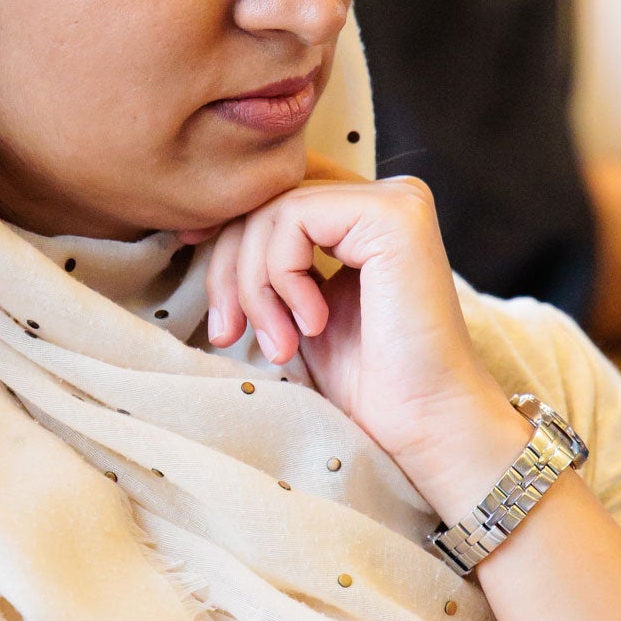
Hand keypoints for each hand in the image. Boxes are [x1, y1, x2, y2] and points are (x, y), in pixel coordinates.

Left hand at [195, 159, 526, 515]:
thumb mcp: (298, 310)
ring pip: (273, 209)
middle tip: (229, 332)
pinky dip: (281, 276)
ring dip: (254, 284)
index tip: (196, 270)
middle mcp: (387, 196)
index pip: (277, 195)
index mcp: (368, 216)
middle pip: (268, 198)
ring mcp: (394, 200)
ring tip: (277, 344)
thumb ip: (269, 264)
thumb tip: (196, 227)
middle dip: (230, 268)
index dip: (227, 228)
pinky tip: (310, 325)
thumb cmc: (367, 384)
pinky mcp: (392, 214)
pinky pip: (293, 218)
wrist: (424, 424)